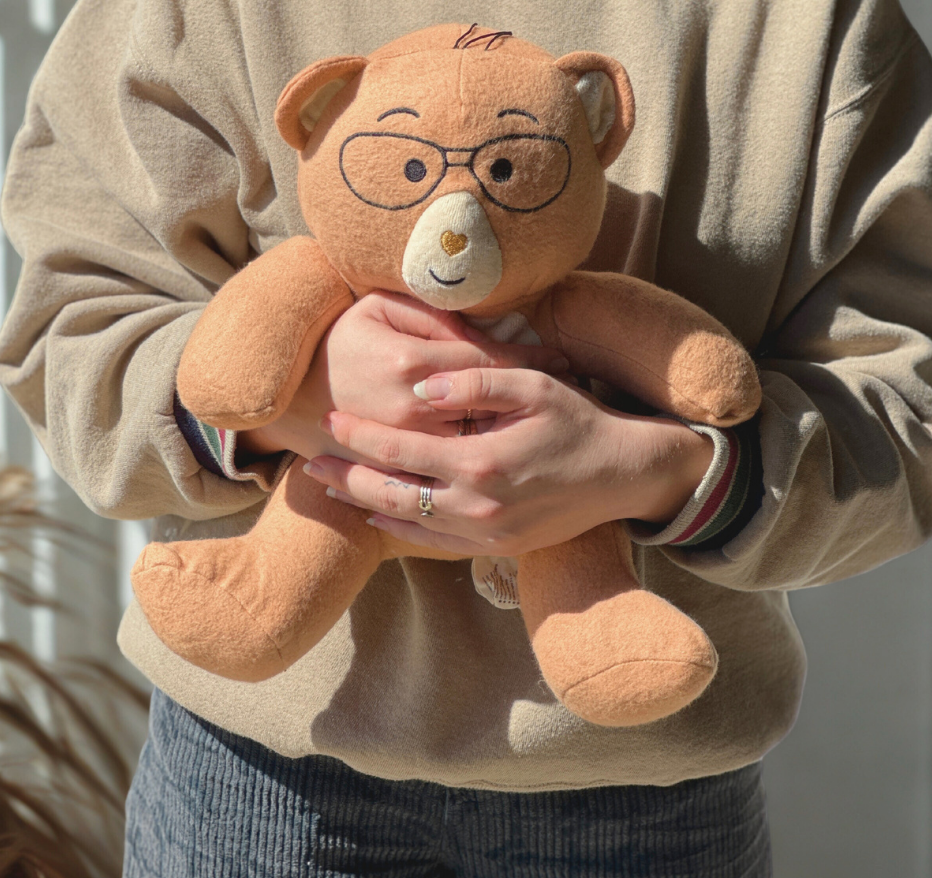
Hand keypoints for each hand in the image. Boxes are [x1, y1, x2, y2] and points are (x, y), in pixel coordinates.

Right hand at [238, 292, 569, 459]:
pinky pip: (447, 467)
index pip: (484, 361)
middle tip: (566, 388)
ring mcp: (405, 444)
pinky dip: (481, 454)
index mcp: (409, 364)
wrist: (296, 384)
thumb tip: (488, 328)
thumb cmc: (346, 336)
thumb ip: (435, 316)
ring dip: (511, 430)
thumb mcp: (383, 308)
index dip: (524, 357)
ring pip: (473, 439)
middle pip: (484, 406)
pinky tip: (507, 447)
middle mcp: (409, 410)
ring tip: (551, 417)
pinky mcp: (399, 469)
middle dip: (525, 399)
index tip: (560, 359)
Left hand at [302, 367, 713, 555]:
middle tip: (309, 462)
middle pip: (390, 493)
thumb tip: (421, 388)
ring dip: (364, 504)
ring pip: (406, 523)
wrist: (622, 473)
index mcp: (478, 463)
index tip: (329, 419)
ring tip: (332, 489)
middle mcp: (475, 506)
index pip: (398, 451)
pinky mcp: (496, 548)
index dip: (358, 435)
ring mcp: (485, 533)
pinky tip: (379, 514)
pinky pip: (434, 543)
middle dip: (345, 476)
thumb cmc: (578, 421)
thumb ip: (475, 383)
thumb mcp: (533, 386)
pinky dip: (400, 529)